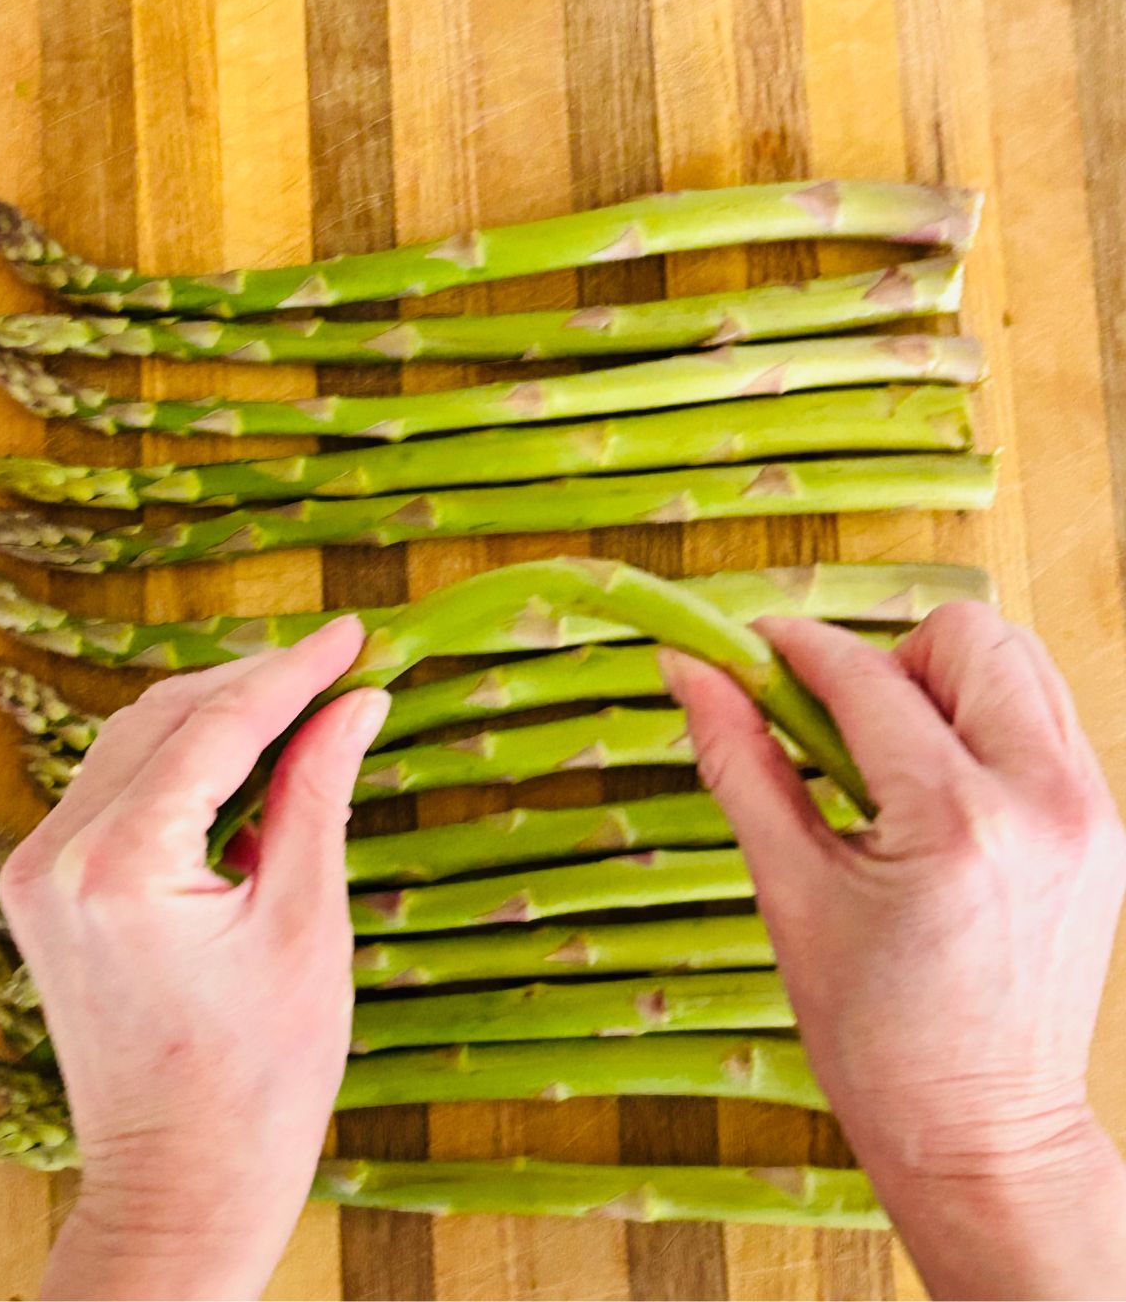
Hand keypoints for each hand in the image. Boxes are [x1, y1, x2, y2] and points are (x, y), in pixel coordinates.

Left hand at [0, 621, 389, 1301]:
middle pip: (163, 719)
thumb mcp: (304, 921)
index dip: (292, 672)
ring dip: (215, 713)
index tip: (351, 635)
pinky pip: (113, 787)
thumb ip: (318, 792)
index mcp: (120, 869)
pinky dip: (179, 758)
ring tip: (300, 698)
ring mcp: (39, 875)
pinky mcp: (45, 891)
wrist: (182, 1184)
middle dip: (254, 683)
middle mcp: (57, 859)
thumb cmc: (258, 1077)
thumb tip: (354, 702)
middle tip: (337, 664)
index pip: (214, 728)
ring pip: (132, 743)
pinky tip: (242, 752)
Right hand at [663, 602, 1125, 1299]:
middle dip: (889, 658)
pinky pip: (1046, 718)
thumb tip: (689, 670)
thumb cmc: (877, 1037)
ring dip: (944, 682)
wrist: (984, 1136)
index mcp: (955, 822)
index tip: (753, 647)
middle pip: (969, 637)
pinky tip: (938, 788)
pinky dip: (985, 722)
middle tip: (841, 723)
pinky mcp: (1105, 827)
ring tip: (894, 757)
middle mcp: (1042, 799)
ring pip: (1018, 663)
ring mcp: (1090, 812)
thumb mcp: (790, 893)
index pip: (867, 677)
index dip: (798, 647)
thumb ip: (740, 762)